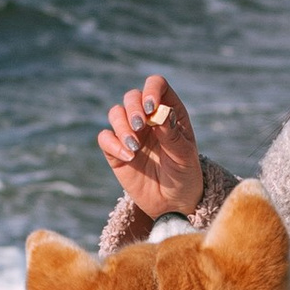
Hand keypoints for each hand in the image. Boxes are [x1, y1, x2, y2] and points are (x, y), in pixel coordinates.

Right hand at [97, 74, 202, 216]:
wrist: (173, 204)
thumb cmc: (184, 175)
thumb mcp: (184, 156)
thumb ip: (172, 134)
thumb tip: (159, 113)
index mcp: (169, 112)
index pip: (157, 85)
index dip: (151, 89)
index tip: (151, 107)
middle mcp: (148, 118)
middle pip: (132, 97)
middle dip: (133, 109)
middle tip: (140, 126)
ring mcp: (131, 133)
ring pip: (115, 113)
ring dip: (122, 126)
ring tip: (134, 146)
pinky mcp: (116, 151)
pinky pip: (105, 138)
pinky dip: (112, 143)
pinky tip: (128, 156)